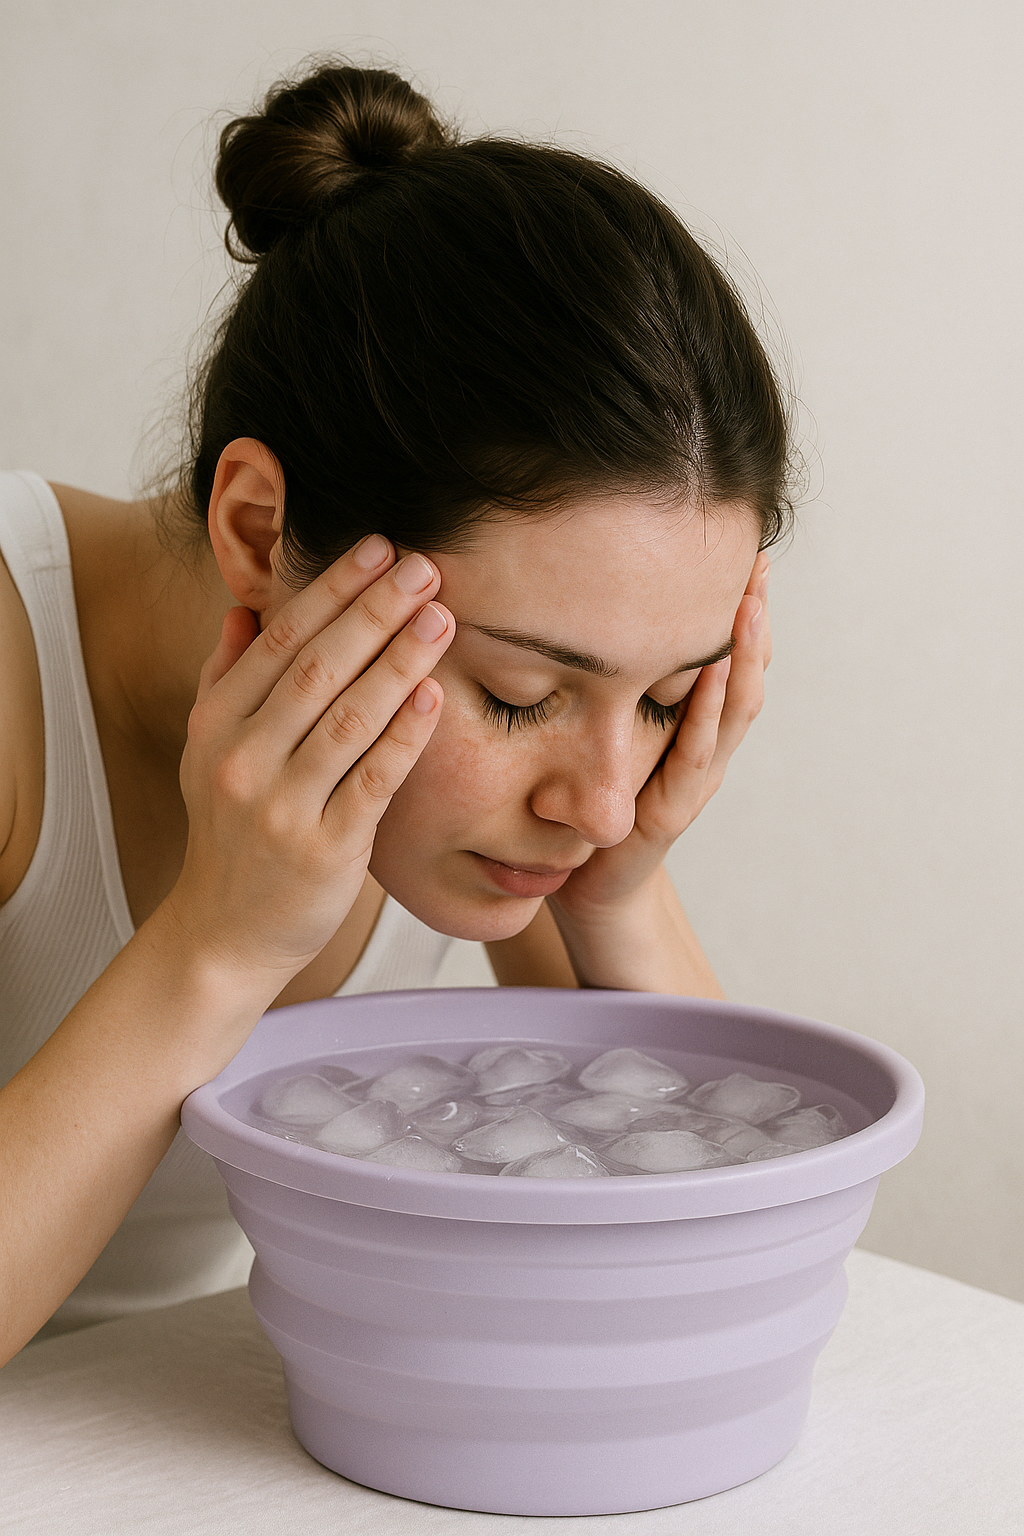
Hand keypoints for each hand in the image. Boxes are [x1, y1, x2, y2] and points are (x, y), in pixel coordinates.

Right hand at [163, 537, 454, 982]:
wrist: (224, 933)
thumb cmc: (231, 834)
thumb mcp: (208, 754)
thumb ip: (225, 679)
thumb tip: (245, 610)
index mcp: (216, 725)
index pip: (280, 641)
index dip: (332, 589)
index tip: (378, 548)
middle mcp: (242, 760)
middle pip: (317, 669)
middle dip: (374, 611)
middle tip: (425, 567)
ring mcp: (281, 807)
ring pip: (348, 719)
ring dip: (399, 661)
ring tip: (441, 617)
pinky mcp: (323, 850)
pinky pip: (371, 781)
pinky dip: (403, 736)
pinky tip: (432, 695)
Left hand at [550, 551, 771, 918]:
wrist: (588, 888)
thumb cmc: (590, 807)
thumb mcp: (601, 730)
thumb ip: (603, 683)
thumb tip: (573, 608)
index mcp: (691, 725)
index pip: (726, 657)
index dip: (739, 609)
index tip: (743, 551)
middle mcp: (704, 747)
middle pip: (744, 672)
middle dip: (754, 617)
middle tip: (759, 560)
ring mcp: (695, 779)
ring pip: (733, 707)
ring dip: (742, 654)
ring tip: (749, 601)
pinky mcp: (672, 810)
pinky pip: (696, 753)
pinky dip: (708, 710)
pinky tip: (710, 668)